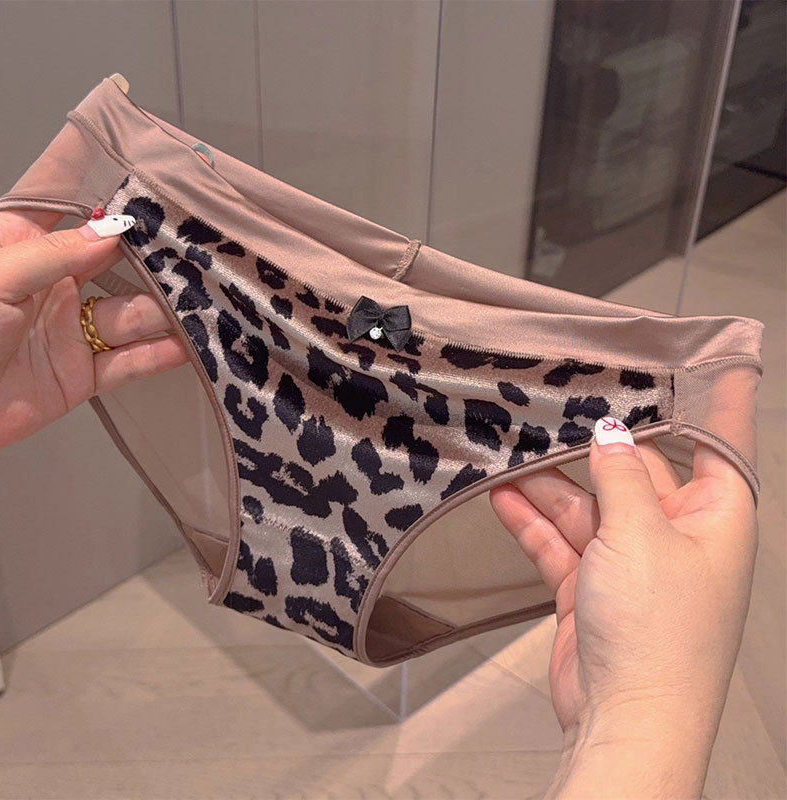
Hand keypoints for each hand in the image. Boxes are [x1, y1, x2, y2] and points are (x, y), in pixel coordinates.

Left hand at [0, 209, 187, 452]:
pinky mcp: (82, 375)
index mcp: (20, 249)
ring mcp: (71, 331)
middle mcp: (54, 286)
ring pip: (130, 314)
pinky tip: (188, 346)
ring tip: (204, 301)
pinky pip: (128, 362)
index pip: (72, 216)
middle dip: (154, 259)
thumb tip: (112, 227)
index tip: (152, 188)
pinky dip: (159, 355)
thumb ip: (55, 254)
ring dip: (165, 310)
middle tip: (198, 252)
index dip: (109, 202)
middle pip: (115, 265)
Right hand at [489, 418, 757, 798]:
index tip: (659, 367)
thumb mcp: (640, 533)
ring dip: (548, 486)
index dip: (689, 408)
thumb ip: (621, 475)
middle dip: (591, 449)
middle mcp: (675, 537)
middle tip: (550, 409)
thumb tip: (610, 431)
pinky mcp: (589, 589)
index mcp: (714, 518)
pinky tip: (499, 495)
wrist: (624, 720)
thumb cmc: (656, 625)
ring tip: (507, 448)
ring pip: (587, 509)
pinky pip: (560, 543)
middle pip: (633, 475)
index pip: (711, 447)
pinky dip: (532, 522)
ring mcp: (629, 564)